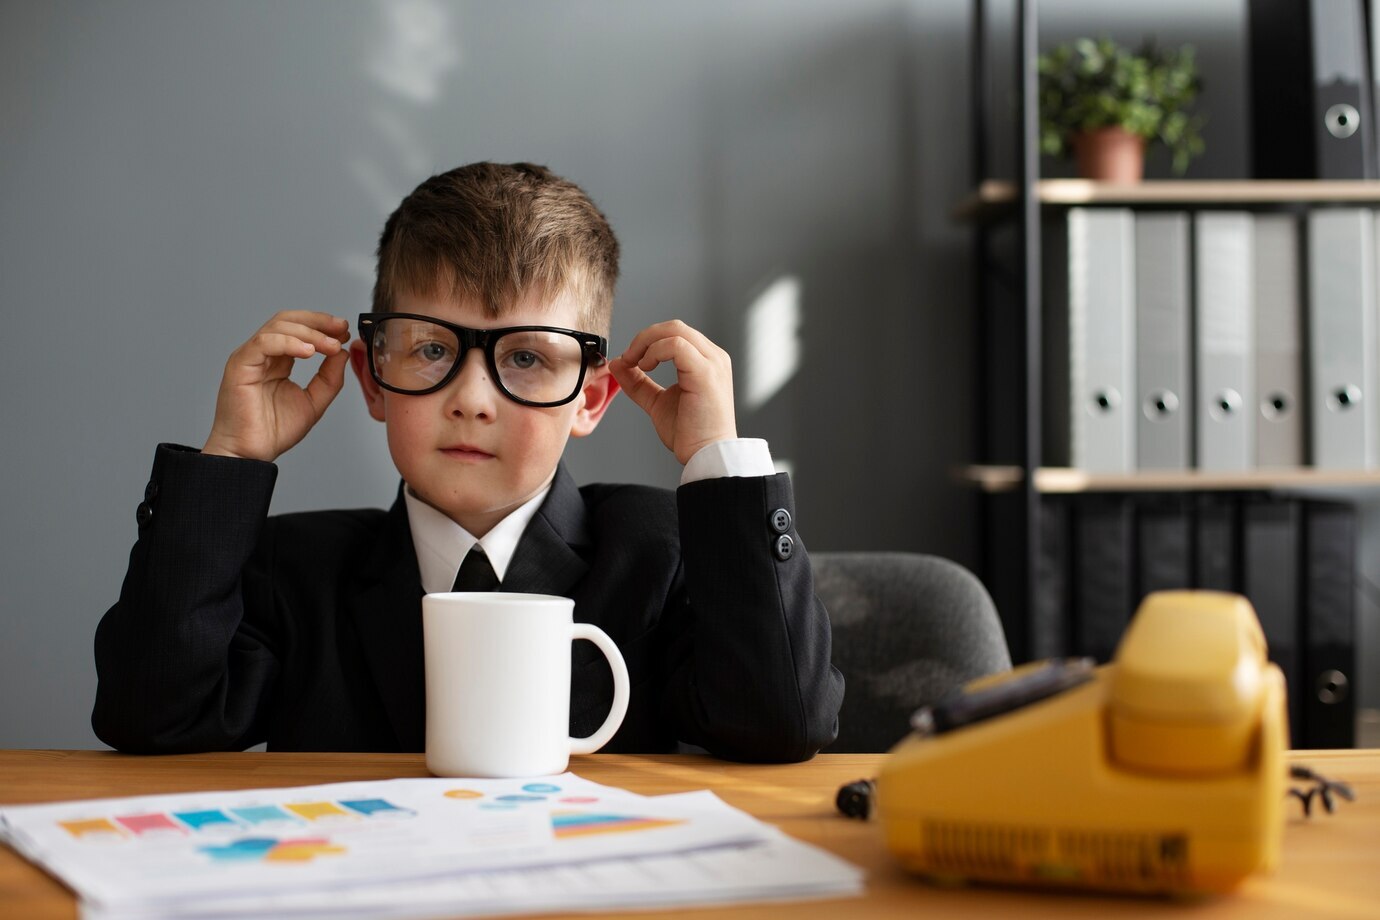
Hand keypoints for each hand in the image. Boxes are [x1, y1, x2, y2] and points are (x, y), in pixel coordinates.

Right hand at [202, 311, 351, 461]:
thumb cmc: (274, 431)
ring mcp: (249, 357)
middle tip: (341, 327)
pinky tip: (309, 352)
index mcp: (277, 361)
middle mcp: (262, 355)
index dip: (322, 326)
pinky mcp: (240, 364)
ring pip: (278, 327)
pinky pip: (264, 342)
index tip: (345, 331)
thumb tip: (342, 352)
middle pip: (288, 321)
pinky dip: (289, 342)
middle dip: (318, 321)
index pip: (299, 331)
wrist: (251, 454)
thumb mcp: (314, 402)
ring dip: (309, 333)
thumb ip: (329, 378)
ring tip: (331, 345)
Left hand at [608, 320, 736, 464]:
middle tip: (629, 358)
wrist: (706, 456)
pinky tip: (646, 367)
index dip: (647, 341)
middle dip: (644, 338)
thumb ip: (639, 382)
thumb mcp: (657, 402)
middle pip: (674, 326)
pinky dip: (655, 351)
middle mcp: (713, 357)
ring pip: (675, 330)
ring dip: (646, 343)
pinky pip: (676, 345)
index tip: (630, 360)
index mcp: (706, 361)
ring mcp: (712, 363)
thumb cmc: (691, 434)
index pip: (675, 333)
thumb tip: (618, 363)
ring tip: (637, 363)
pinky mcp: (706, 373)